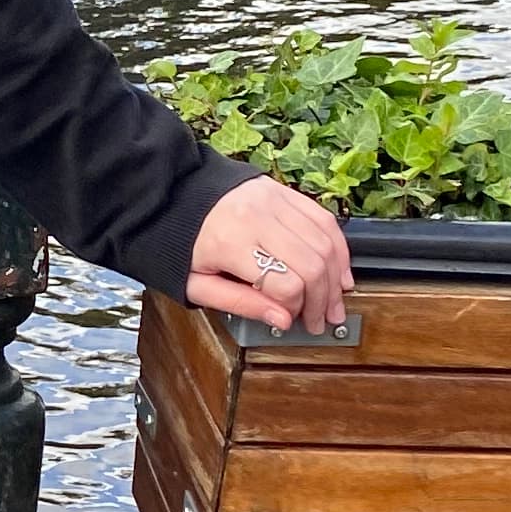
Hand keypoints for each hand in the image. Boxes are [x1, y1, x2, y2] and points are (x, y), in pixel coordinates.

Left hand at [185, 175, 352, 336]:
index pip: (286, 283)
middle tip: (321, 320)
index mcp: (230, 244)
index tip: (292, 320)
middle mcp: (256, 218)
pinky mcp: (282, 191)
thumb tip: (281, 320)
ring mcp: (273, 200)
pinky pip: (322, 219)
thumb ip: (239, 303)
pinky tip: (338, 269)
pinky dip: (337, 246)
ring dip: (336, 276)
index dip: (296, 308)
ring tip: (335, 300)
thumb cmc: (183, 245)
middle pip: (312, 264)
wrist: (172, 197)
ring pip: (323, 241)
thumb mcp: (197, 284)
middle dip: (323, 299)